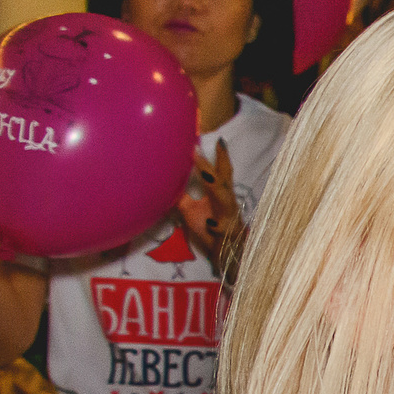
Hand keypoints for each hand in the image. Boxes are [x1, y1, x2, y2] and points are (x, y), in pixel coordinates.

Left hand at [177, 140, 240, 274]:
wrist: (223, 253)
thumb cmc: (208, 229)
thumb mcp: (190, 209)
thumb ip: (181, 195)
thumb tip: (166, 182)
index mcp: (220, 194)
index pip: (222, 171)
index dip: (221, 157)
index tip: (219, 140)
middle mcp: (227, 201)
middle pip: (224, 178)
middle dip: (217, 163)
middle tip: (208, 148)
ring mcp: (228, 216)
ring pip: (224, 197)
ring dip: (214, 185)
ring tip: (204, 174)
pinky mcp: (224, 233)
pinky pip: (219, 228)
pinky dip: (214, 226)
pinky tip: (209, 224)